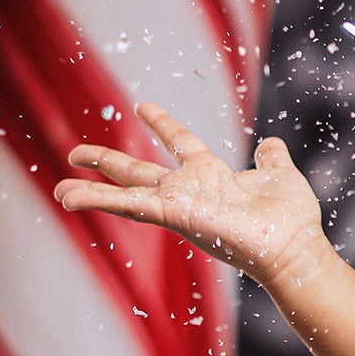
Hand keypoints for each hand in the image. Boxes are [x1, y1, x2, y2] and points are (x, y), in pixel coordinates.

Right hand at [54, 100, 328, 289]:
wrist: (294, 248)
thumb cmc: (291, 220)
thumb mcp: (280, 175)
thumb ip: (271, 158)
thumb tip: (270, 143)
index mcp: (211, 175)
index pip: (180, 143)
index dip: (163, 125)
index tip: (144, 107)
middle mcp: (189, 190)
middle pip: (138, 173)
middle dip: (106, 163)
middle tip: (74, 152)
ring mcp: (178, 204)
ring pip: (126, 195)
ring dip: (91, 192)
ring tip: (60, 190)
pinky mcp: (174, 216)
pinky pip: (131, 205)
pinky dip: (100, 200)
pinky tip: (70, 197)